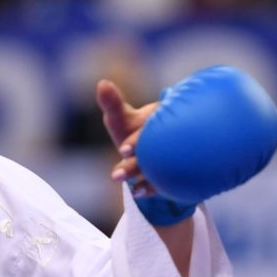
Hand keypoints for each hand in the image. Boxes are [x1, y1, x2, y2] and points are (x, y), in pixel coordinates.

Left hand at [95, 79, 162, 196]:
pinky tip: (137, 193)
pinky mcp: (174, 174)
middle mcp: (168, 138)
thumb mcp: (121, 119)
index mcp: (161, 120)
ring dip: (144, 179)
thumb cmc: (133, 130)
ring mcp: (173, 156)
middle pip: (155, 153)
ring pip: (159, 169)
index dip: (136, 141)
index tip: (123, 150)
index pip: (151, 131)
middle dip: (136, 164)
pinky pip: (165, 183)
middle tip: (117, 175)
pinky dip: (150, 188)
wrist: (155, 151)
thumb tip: (102, 83)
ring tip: (127, 188)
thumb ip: (112, 103)